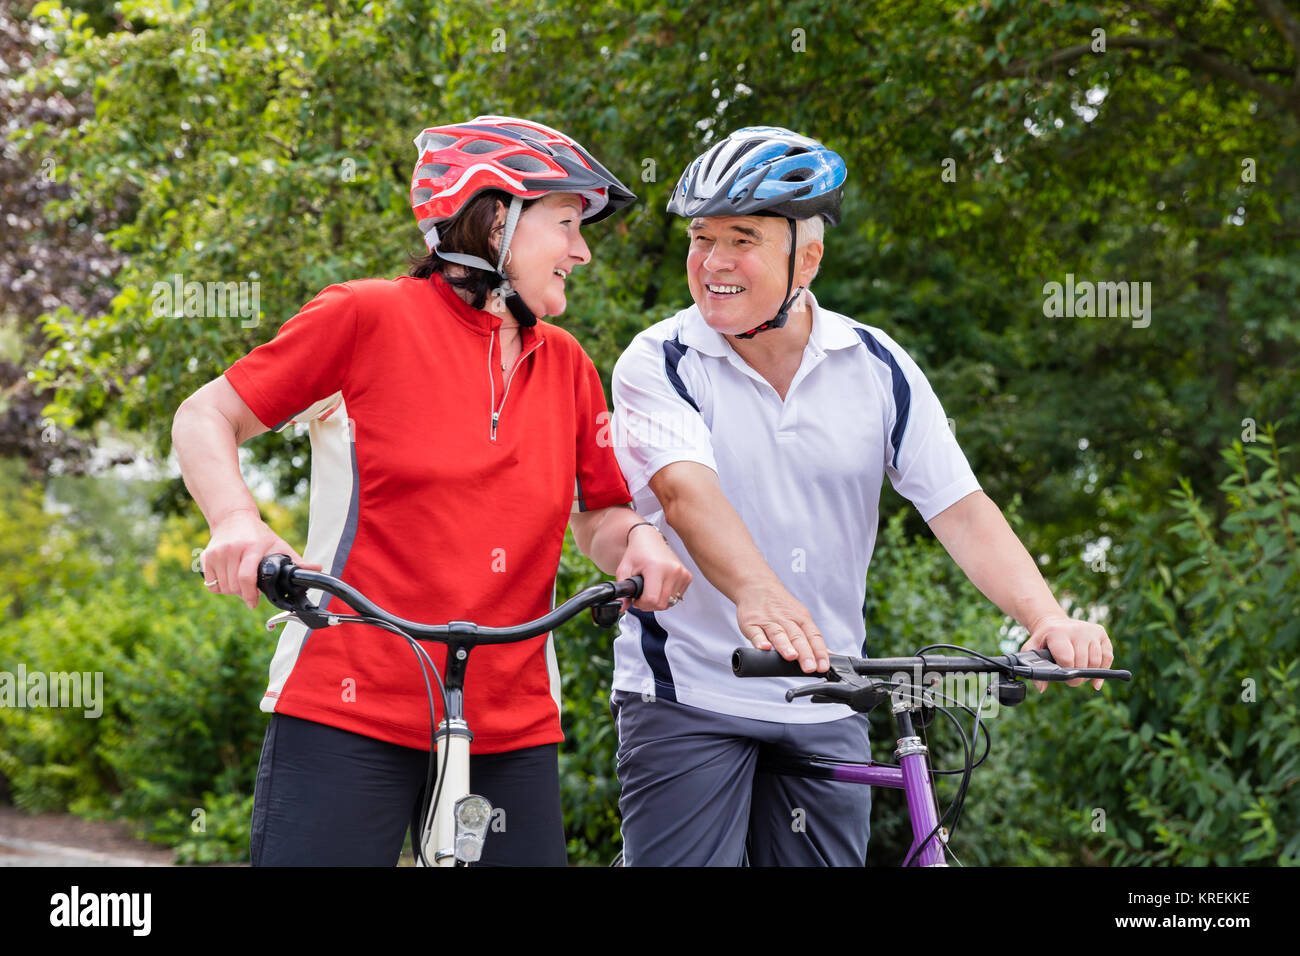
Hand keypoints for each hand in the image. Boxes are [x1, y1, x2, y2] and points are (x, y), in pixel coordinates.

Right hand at [200, 509, 321, 610]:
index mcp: (252, 547)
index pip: (247, 578)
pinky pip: (211, 583)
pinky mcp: (207, 556)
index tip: (254, 603)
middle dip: (244, 594)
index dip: (250, 595)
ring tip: (241, 583)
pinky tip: (229, 579)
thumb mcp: (278, 544)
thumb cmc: (259, 534)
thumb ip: (297, 560)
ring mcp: (217, 553)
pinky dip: (220, 586)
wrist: (233, 517)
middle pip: (234, 586)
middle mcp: (232, 549)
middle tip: (251, 590)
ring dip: (232, 591)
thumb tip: (318, 569)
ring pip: (223, 587)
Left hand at [617, 523, 692, 612]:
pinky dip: (667, 596)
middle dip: (649, 605)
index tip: (636, 598)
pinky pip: (677, 597)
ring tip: (650, 590)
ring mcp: (682, 573)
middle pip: (662, 604)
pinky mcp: (687, 576)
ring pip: (670, 602)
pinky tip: (659, 587)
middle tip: (641, 596)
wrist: (649, 539)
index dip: (641, 603)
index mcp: (656, 568)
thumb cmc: (637, 552)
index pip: (651, 599)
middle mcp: (673, 570)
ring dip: (658, 601)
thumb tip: (621, 607)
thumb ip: (622, 590)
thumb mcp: (624, 570)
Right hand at [735, 583, 827, 673]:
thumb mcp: (800, 615)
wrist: (756, 585)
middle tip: (809, 667)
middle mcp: (786, 619)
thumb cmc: (780, 605)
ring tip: (791, 656)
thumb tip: (828, 655)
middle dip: (805, 653)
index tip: (823, 666)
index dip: (819, 652)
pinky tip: (764, 647)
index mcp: (801, 618)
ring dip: (785, 646)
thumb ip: (811, 637)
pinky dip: (760, 640)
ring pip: (778, 634)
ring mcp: (768, 621)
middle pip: (797, 637)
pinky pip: (756, 633)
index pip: (814, 636)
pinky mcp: (751, 623)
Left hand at [1020, 615, 1113, 691]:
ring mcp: (1090, 631)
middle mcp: (1077, 630)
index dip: (1066, 673)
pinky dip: (1103, 669)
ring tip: (1080, 675)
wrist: (1054, 623)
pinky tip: (1096, 679)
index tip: (1063, 677)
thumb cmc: (1044, 641)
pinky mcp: (1101, 633)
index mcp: (1058, 633)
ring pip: (1096, 661)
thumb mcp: (1032, 650)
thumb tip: (1042, 688)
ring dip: (1089, 674)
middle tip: (1071, 680)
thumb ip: (1034, 669)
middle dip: (1077, 677)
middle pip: (1083, 662)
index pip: (1067, 659)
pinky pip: (1108, 656)